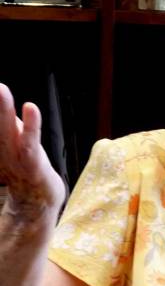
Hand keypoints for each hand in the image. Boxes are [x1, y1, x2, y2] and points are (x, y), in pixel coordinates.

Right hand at [0, 83, 64, 219]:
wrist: (38, 198)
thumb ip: (5, 122)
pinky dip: (32, 124)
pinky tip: (31, 107)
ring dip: (2, 108)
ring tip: (0, 87)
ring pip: (6, 126)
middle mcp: (1, 143)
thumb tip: (5, 100)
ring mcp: (14, 153)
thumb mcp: (6, 142)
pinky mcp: (32, 160)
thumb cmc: (21, 165)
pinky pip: (31, 140)